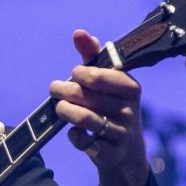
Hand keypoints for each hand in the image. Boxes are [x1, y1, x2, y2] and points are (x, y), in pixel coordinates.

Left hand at [49, 30, 149, 185]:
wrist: (126, 153)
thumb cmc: (112, 108)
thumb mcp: (108, 83)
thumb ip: (93, 57)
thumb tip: (79, 32)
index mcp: (130, 88)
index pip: (99, 75)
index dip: (80, 73)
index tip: (74, 74)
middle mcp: (129, 110)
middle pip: (86, 96)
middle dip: (64, 90)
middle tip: (54, 89)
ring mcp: (121, 133)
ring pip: (85, 119)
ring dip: (65, 111)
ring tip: (59, 107)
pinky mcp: (111, 153)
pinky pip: (85, 142)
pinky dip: (74, 136)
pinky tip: (73, 132)